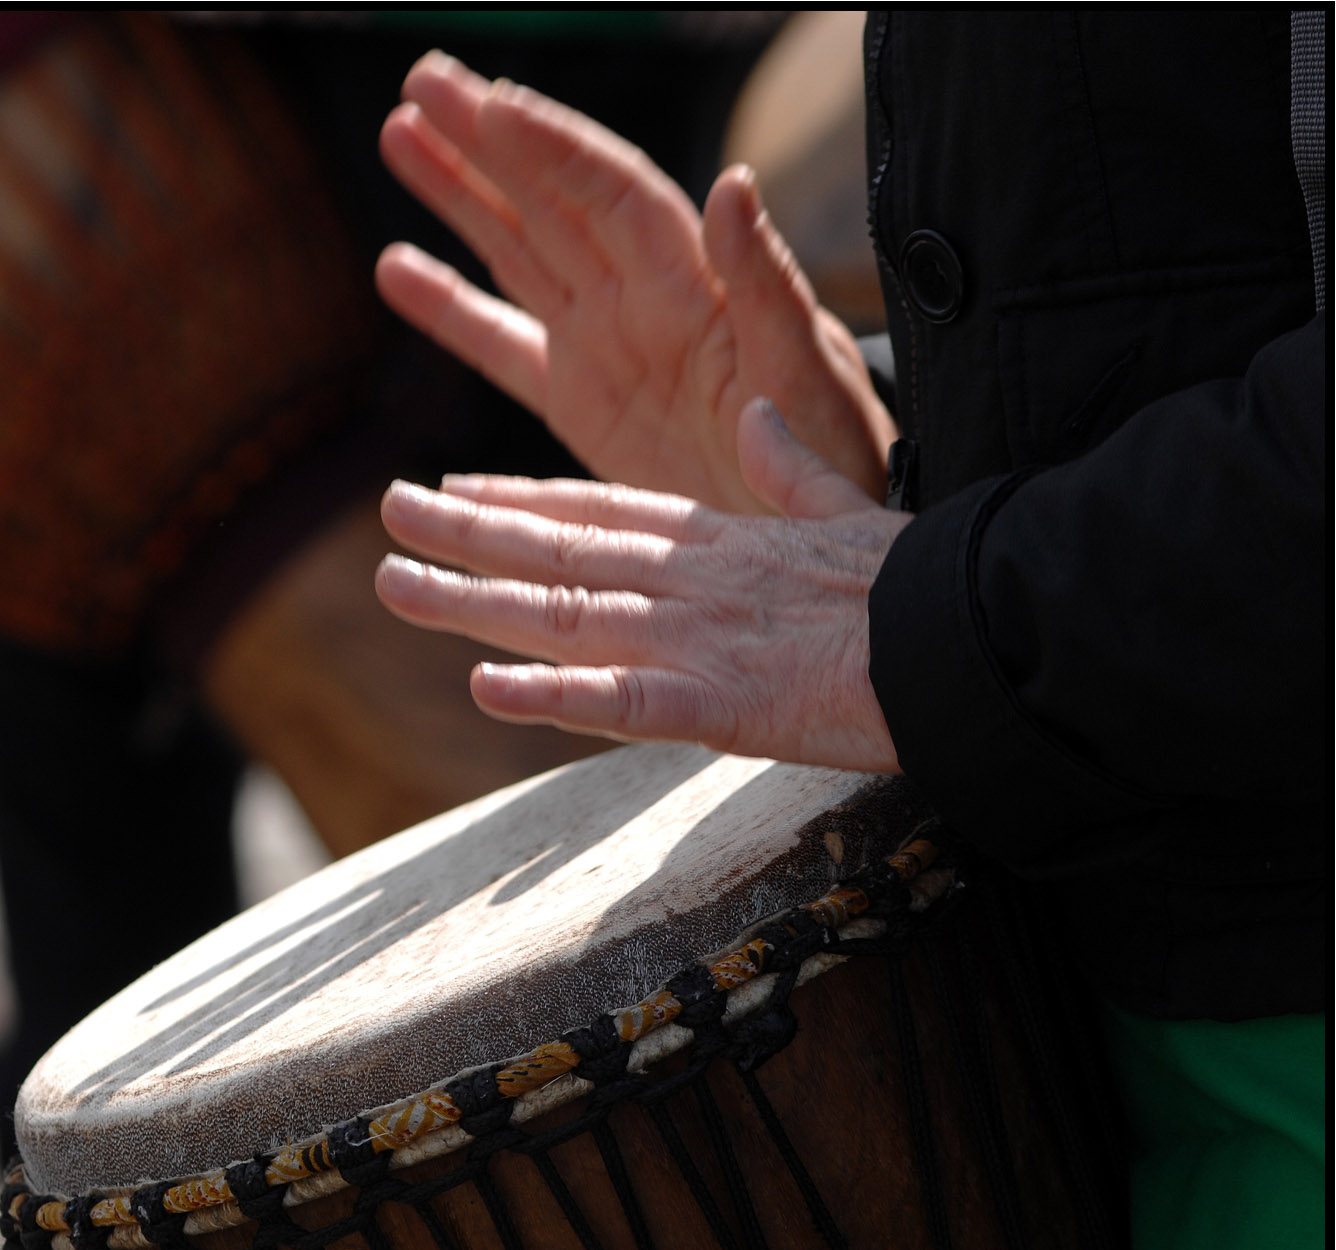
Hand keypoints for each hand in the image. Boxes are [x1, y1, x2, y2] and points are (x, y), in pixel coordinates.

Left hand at [374, 400, 910, 772]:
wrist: (984, 639)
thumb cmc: (926, 586)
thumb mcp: (853, 509)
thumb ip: (794, 470)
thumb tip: (763, 419)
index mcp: (721, 539)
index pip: (600, 509)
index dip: (521, 495)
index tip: (459, 483)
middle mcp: (690, 579)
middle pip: (558, 549)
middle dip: (467, 530)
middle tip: (391, 509)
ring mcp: (698, 639)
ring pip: (562, 614)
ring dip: (472, 601)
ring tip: (395, 584)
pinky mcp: (721, 705)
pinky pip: (619, 702)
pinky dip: (548, 696)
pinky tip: (484, 687)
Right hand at [377, 51, 895, 512]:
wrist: (806, 534)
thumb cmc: (829, 452)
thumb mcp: (807, 370)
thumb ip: (766, 283)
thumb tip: (733, 184)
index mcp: (696, 283)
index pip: (613, 193)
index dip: (553, 148)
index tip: (492, 105)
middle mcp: (642, 297)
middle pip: (551, 201)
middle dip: (487, 143)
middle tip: (423, 82)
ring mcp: (606, 344)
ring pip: (517, 251)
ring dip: (459, 196)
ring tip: (399, 134)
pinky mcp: (581, 403)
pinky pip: (502, 346)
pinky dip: (451, 310)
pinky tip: (397, 267)